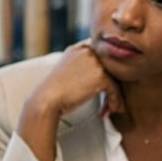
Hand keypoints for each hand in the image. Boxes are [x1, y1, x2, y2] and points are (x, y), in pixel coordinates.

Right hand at [17, 42, 126, 160]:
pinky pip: (115, 89)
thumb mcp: (69, 73)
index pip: (101, 60)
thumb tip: (104, 80)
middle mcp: (87, 51)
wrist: (46, 100)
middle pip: (110, 69)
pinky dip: (114, 101)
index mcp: (78, 49)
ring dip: (114, 96)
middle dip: (111, 87)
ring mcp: (94, 62)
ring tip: (110, 109)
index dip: (106, 76)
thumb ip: (84, 70)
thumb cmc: (55, 93)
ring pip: (115, 79)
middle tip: (109, 102)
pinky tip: (108, 111)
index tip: (105, 91)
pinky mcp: (100, 75)